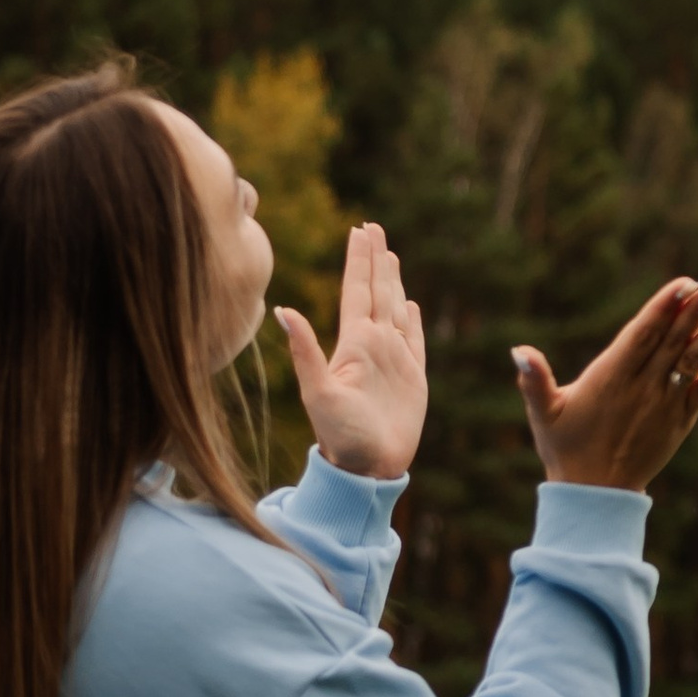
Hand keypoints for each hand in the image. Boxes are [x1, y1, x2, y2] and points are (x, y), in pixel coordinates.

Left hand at [278, 222, 428, 479]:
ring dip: (393, 282)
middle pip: (377, 291)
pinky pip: (416, 340)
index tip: (359, 229)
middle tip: (373, 227)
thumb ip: (304, 350)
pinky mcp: (413, 378)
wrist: (366, 469)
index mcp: (354, 344)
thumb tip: (281, 308)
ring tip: (390, 255)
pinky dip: (414, 320)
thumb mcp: (318, 391)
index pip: (356, 291)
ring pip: (395, 309)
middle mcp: (374, 345)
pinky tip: (412, 304)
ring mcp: (394, 360)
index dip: (359, 260)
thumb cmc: (339, 436)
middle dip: (376, 259)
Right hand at [512, 279, 697, 493]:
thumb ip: (534, 379)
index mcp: (611, 378)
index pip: (643, 334)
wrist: (596, 494)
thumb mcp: (543, 413)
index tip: (684, 283)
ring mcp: (664, 404)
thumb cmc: (565, 447)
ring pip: (691, 363)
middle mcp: (642, 387)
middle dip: (693, 312)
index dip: (664, 308)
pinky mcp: (679, 421)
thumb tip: (517, 349)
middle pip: (671, 342)